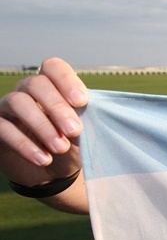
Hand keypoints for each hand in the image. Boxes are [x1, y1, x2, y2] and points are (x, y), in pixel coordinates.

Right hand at [0, 57, 87, 186]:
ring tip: (61, 148)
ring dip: (42, 126)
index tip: (82, 101)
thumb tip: (85, 119)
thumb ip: (84, 119)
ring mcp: (8, 108)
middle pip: (36, 84)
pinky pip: (4, 129)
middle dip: (57, 107)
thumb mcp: (83, 132)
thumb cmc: (72, 144)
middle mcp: (27, 91)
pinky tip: (43, 159)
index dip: (66, 80)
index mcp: (52, 85)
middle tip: (75, 130)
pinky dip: (25, 145)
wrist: (54, 172)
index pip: (53, 67)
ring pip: (18, 102)